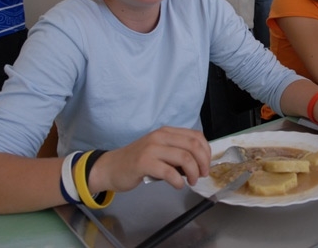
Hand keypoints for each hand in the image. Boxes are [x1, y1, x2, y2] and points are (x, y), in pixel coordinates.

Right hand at [89, 127, 210, 192]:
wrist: (111, 167)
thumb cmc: (138, 161)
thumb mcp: (160, 150)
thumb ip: (177, 152)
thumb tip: (199, 163)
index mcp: (167, 132)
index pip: (196, 136)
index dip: (206, 151)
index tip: (206, 165)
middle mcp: (160, 136)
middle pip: (193, 146)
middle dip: (203, 162)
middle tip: (202, 175)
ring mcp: (152, 148)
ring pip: (184, 157)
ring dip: (193, 172)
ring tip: (191, 181)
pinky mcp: (144, 162)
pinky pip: (169, 172)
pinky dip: (178, 181)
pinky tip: (177, 185)